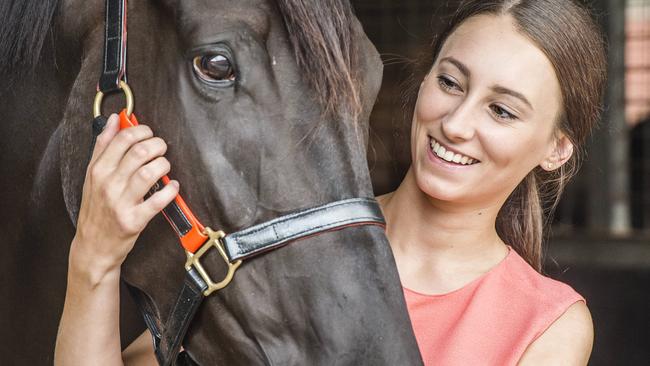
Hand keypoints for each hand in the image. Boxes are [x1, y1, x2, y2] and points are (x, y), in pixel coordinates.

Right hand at [71, 114, 178, 279]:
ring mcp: (121, 203)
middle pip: (139, 152)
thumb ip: (103, 146)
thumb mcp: (92, 175)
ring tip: (165, 166)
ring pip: (149, 173)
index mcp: (97, 170)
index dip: (141, 130)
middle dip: (157, 145)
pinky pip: (158, 201)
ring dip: (163, 165)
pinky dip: (170, 190)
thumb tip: (113, 119)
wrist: (93, 247)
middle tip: (161, 148)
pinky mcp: (134, 221)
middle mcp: (108, 184)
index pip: (122, 138)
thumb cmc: (96, 209)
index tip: (149, 133)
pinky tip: (172, 186)